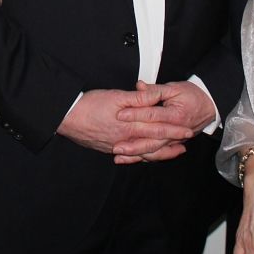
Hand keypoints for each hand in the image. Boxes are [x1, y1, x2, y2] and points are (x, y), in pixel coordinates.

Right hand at [57, 88, 192, 161]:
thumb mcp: (116, 96)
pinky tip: (146, 157)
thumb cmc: (90, 104)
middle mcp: (126, 139)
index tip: (187, 129)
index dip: (173, 129)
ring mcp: (117, 146)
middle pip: (153, 143)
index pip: (157, 128)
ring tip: (172, 153)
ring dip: (159, 153)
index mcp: (130, 125)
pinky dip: (141, 157)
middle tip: (185, 144)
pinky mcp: (109, 149)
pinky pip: (130, 156)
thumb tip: (156, 96)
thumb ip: (138, 98)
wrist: (67, 117)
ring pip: (143, 153)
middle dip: (171, 144)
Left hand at [112, 80, 215, 162]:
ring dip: (137, 154)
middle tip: (116, 145)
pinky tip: (130, 159)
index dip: (135, 114)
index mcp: (175, 115)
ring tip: (120, 156)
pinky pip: (158, 154)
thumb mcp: (175, 88)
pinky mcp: (173, 144)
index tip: (120, 115)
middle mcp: (175, 131)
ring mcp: (175, 140)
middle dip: (133, 144)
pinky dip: (144, 157)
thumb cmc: (193, 95)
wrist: (211, 105)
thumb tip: (139, 86)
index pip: (152, 115)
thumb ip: (155, 89)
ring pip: (154, 150)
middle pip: (152, 139)